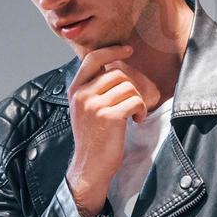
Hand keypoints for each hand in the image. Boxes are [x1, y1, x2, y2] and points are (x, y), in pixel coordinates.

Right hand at [65, 45, 160, 216]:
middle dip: (133, 86)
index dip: (112, 51)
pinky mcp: (109, 116)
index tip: (128, 50)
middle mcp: (82, 94)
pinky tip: (137, 120)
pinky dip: (141, 109)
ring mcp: (94, 105)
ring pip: (128, 86)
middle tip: (136, 101)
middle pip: (118, 73)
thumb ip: (93, 89)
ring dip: (138, 100)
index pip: (93, 58)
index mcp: (75, 90)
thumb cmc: (93, 139)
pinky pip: (135, 100)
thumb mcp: (85, 109)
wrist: (90, 166)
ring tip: (134, 113)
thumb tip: (114, 68)